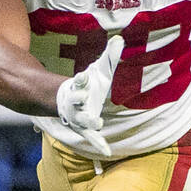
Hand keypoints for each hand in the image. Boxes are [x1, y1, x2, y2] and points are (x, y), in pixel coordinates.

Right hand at [56, 35, 123, 157]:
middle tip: (84, 96)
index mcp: (80, 85)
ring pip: (83, 119)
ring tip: (97, 123)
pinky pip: (92, 137)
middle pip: (77, 99)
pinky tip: (107, 152)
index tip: (83, 76)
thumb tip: (120, 38)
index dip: (81, 79)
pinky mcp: (85, 127)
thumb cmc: (90, 84)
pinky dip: (99, 144)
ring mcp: (79, 116)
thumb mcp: (100, 70)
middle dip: (79, 98)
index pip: (79, 81)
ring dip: (89, 121)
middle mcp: (77, 101)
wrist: (71, 101)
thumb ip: (110, 56)